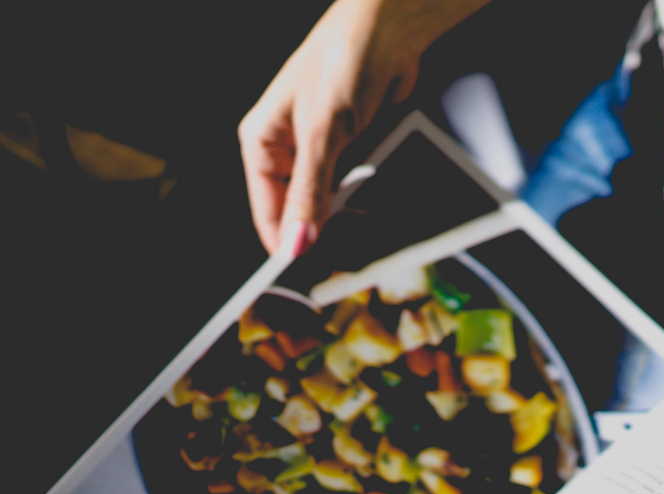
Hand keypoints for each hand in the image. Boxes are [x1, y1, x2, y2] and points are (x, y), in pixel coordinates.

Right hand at [238, 0, 490, 253]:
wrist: (389, 34)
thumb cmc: (342, 64)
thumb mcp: (322, 134)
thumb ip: (310, 193)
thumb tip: (296, 243)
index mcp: (261, 142)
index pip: (265, 211)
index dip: (283, 244)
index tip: (303, 277)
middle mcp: (287, 150)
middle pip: (297, 211)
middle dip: (319, 234)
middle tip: (341, 262)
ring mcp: (320, 152)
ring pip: (328, 203)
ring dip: (345, 218)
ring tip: (361, 236)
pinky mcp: (350, 151)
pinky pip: (353, 188)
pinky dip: (364, 200)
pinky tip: (375, 211)